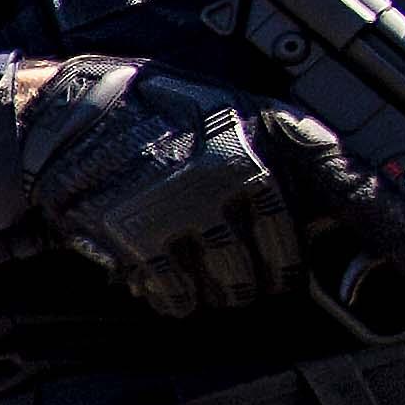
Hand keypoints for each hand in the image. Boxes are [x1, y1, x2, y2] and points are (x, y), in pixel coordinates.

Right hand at [15, 57, 337, 320]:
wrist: (68, 119)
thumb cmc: (153, 109)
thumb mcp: (228, 107)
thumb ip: (281, 142)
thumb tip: (336, 181)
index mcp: (250, 154)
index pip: (289, 233)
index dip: (289, 263)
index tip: (285, 276)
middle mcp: (219, 186)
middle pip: (257, 270)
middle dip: (252, 283)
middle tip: (244, 286)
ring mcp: (177, 215)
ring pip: (220, 285)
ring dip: (218, 294)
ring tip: (211, 290)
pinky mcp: (136, 239)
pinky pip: (173, 291)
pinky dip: (176, 297)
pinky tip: (172, 290)